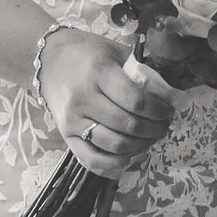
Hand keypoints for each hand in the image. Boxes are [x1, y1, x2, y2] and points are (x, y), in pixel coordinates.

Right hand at [39, 28, 175, 174]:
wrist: (46, 60)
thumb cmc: (86, 53)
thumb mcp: (115, 52)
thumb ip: (141, 72)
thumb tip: (170, 96)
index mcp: (99, 73)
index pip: (136, 100)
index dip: (159, 110)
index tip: (170, 110)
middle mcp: (84, 99)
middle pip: (128, 125)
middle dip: (155, 129)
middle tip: (165, 125)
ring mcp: (73, 121)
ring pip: (115, 145)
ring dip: (141, 146)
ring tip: (151, 138)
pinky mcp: (66, 137)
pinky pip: (92, 160)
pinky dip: (115, 164)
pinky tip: (131, 156)